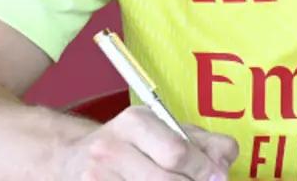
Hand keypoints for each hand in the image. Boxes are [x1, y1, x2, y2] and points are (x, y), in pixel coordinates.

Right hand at [54, 106, 237, 180]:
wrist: (73, 159)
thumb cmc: (131, 145)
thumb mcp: (165, 130)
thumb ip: (204, 142)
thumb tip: (223, 163)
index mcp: (134, 122)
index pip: (176, 151)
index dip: (202, 169)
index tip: (215, 176)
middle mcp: (110, 148)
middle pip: (166, 180)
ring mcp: (97, 178)